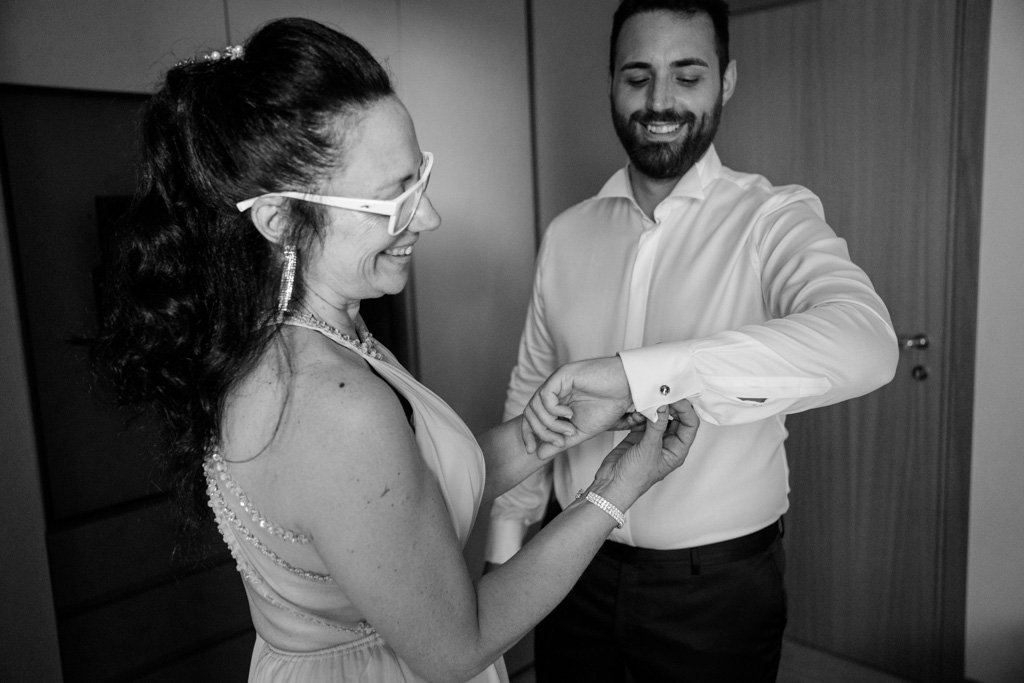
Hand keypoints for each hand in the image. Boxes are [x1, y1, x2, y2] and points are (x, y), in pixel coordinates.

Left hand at [521, 356, 638, 458]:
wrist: (628, 389)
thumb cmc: (608, 407)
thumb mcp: (581, 432)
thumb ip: (560, 442)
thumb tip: (538, 455)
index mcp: (556, 402)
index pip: (532, 417)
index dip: (528, 434)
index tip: (531, 451)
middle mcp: (553, 390)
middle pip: (529, 412)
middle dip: (540, 432)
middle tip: (559, 442)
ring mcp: (556, 381)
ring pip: (535, 406)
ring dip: (550, 424)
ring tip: (569, 430)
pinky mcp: (562, 375)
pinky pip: (545, 396)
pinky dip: (554, 411)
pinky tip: (569, 414)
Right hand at [593, 400, 699, 496]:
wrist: (611, 484)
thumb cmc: (634, 477)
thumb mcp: (649, 450)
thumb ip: (656, 426)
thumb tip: (663, 405)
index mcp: (677, 451)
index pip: (690, 425)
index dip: (685, 409)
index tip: (676, 396)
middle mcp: (668, 444)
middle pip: (677, 418)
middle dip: (672, 405)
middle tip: (664, 391)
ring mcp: (653, 439)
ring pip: (660, 417)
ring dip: (656, 407)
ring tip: (651, 395)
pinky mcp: (638, 436)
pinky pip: (645, 419)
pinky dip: (642, 411)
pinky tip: (639, 405)